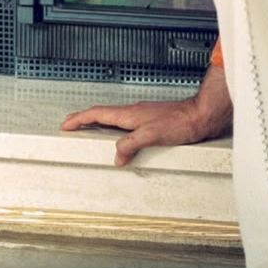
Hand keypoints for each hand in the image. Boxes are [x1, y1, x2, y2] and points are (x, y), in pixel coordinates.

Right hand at [61, 88, 229, 166]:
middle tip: (72, 125)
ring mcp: (143, 115)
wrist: (201, 115)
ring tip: (91, 130)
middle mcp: (134, 112)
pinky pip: (126, 123)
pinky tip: (122, 136)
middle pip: (103, 113)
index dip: (79, 119)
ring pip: (114, 117)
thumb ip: (131, 144)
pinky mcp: (153, 120)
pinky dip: (116, 128)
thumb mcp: (152, 135)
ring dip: (99, 123)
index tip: (66, 124)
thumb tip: (117, 155)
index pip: (98, 113)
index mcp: (130, 114)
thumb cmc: (182, 122)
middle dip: (85, 119)